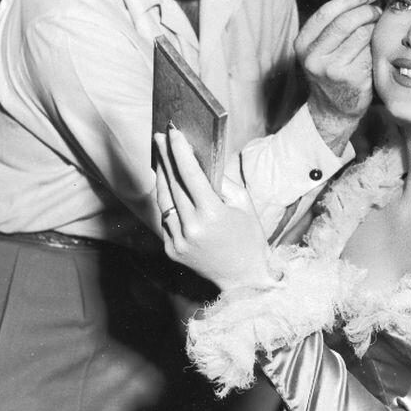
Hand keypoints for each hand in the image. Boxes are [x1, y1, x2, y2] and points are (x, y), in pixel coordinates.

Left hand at [155, 126, 278, 291]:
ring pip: (164, 201)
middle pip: (173, 184)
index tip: (172, 132)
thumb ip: (221, 182)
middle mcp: (192, 227)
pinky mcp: (172, 250)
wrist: (244, 277)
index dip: (179, 151)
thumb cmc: (249, 236)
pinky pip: (165, 219)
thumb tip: (199, 163)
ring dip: (161, 177)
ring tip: (161, 159)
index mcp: (213, 214)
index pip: (190, 175)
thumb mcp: (244, 204)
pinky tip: (168, 187)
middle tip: (160, 138)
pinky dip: (167, 201)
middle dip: (166, 158)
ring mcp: (179, 240)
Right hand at [295, 0, 380, 154]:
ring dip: (375, 26)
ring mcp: (332, 70)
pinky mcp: (351, 79)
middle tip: (378, 9)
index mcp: (303, 44)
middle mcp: (314, 57)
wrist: (333, 108)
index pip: (326, 12)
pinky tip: (379, 45)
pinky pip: (371, 52)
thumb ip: (335, 23)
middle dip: (366, 11)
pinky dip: (377, 45)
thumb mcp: (322, 48)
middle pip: (345, 22)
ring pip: (361, 35)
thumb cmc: (333, 70)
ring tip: (379, 25)